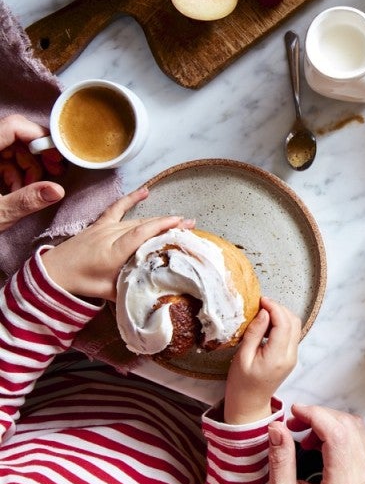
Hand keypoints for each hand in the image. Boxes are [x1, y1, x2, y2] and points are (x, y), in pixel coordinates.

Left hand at [0, 114, 64, 230]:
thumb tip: (56, 190)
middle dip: (35, 156)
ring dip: (25, 168)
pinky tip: (15, 192)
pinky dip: (12, 174)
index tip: (56, 156)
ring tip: (27, 192)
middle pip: (14, 137)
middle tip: (53, 174)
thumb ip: (25, 200)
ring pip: (9, 150)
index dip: (38, 137)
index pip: (13, 126)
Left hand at [40, 187, 191, 300]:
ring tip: (178, 220)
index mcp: (114, 251)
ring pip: (137, 219)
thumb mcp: (109, 292)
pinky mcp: (100, 224)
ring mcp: (105, 227)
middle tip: (190, 224)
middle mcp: (111, 235)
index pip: (142, 233)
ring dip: (158, 218)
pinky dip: (132, 198)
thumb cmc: (81, 282)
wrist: (53, 272)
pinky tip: (145, 191)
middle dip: (168, 222)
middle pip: (144, 224)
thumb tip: (155, 292)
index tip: (181, 223)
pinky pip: (118, 208)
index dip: (163, 226)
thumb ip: (131, 289)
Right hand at [224, 297, 300, 424]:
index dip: (274, 307)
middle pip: (293, 322)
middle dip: (279, 308)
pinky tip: (267, 324)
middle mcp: (290, 355)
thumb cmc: (241, 383)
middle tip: (261, 304)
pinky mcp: (291, 356)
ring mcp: (293, 356)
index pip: (284, 323)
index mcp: (278, 356)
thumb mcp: (242, 357)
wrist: (249, 404)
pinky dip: (282, 324)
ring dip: (281, 315)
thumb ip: (254, 333)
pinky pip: (291, 334)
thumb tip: (264, 312)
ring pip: (295, 326)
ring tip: (263, 313)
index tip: (260, 300)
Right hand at [267, 404, 364, 483]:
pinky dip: (338, 432)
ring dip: (328, 423)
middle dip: (318, 416)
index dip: (315, 414)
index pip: (337, 433)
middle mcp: (364, 477)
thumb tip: (277, 429)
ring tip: (304, 438)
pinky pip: (359, 436)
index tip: (295, 411)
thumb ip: (281, 462)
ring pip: (355, 427)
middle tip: (294, 424)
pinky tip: (319, 444)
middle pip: (347, 425)